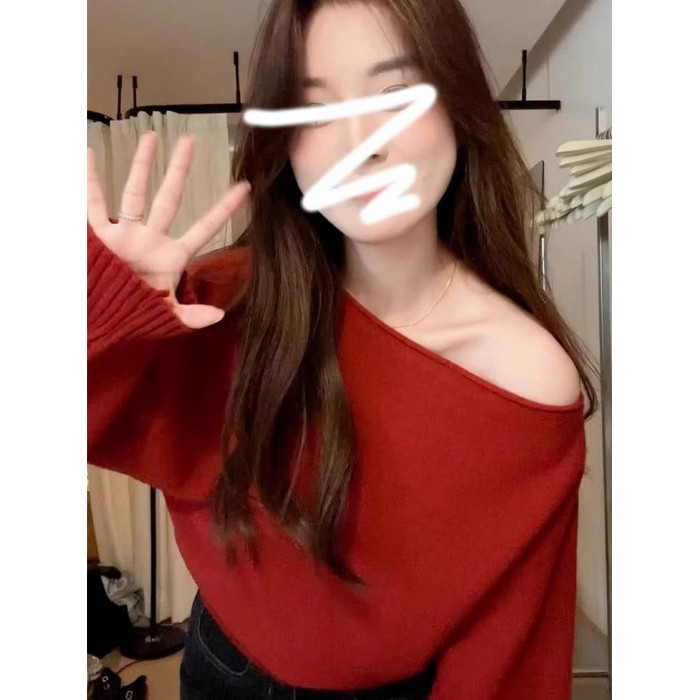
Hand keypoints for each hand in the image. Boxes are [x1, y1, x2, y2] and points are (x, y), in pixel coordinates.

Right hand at [87, 130, 249, 328]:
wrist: (101, 319)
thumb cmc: (135, 315)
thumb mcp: (166, 316)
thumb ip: (191, 316)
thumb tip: (220, 315)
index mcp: (172, 256)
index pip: (204, 228)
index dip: (223, 209)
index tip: (244, 188)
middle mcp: (151, 238)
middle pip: (169, 198)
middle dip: (180, 170)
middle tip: (190, 141)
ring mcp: (125, 234)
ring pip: (134, 192)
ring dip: (142, 166)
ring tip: (151, 136)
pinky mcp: (100, 236)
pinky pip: (93, 205)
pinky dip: (89, 180)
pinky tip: (88, 152)